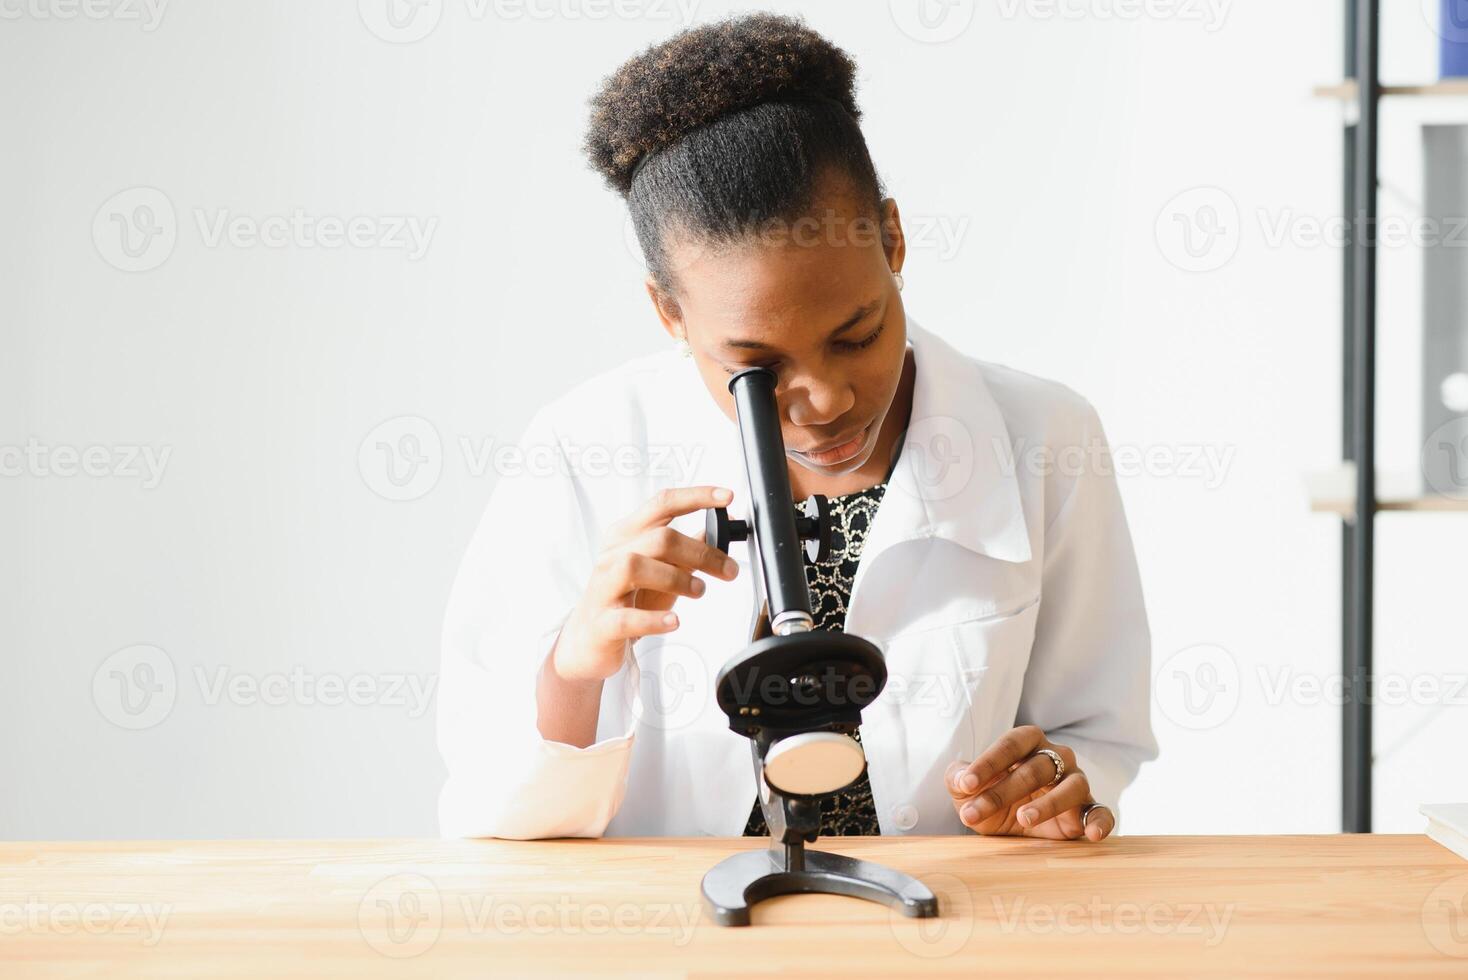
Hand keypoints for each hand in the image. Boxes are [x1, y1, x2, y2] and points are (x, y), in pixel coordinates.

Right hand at [550, 485, 739, 682]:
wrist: (587, 641)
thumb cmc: (626, 601)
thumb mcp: (661, 570)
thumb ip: (687, 551)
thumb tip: (721, 530)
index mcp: (626, 536)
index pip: (662, 504)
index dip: (696, 496)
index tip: (726, 497)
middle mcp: (613, 556)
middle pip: (658, 538)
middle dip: (701, 552)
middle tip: (728, 570)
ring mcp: (604, 588)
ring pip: (635, 566)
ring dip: (677, 578)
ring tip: (699, 591)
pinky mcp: (602, 623)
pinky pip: (626, 617)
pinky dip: (653, 619)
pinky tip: (673, 620)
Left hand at [945, 726, 1114, 840]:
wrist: (1011, 828)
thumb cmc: (990, 797)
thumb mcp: (966, 789)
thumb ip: (959, 777)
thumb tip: (961, 778)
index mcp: (1027, 742)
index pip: (1012, 744)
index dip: (988, 762)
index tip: (966, 784)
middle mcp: (1056, 758)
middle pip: (1037, 768)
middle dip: (1002, 792)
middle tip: (974, 814)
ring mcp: (1075, 783)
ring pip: (1072, 786)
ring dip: (1049, 803)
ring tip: (1024, 819)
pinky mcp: (1087, 811)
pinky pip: (1101, 812)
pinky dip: (1100, 822)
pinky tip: (1092, 835)